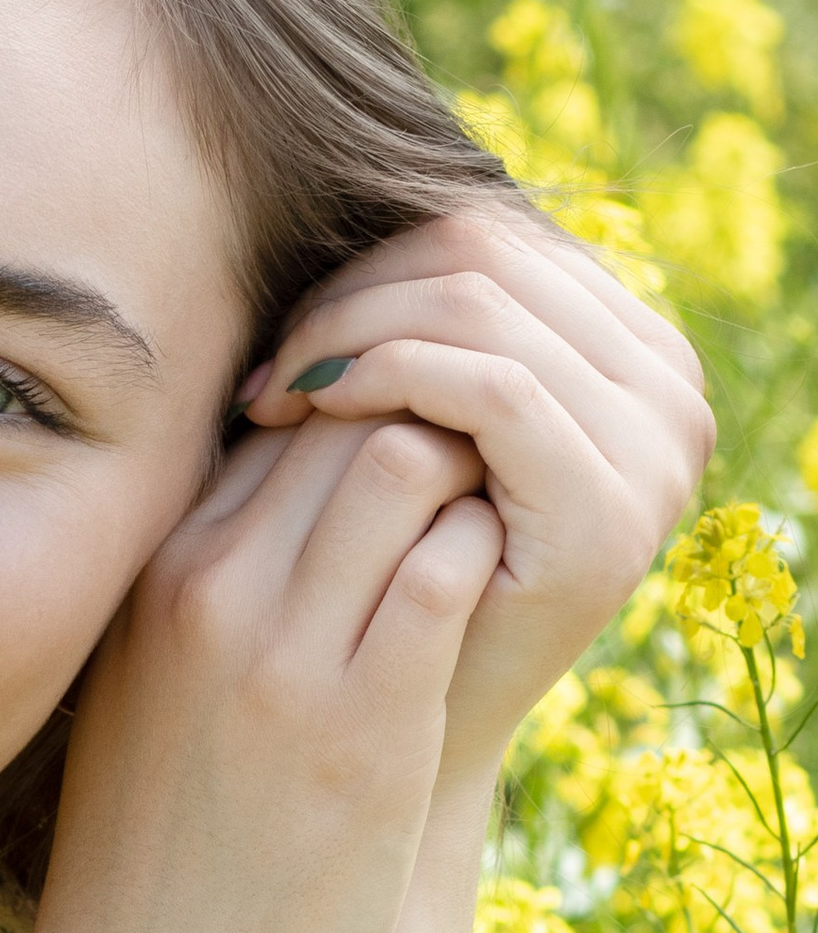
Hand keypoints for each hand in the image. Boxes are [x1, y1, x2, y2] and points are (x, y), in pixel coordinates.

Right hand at [15, 206, 710, 932]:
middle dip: (418, 420)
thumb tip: (282, 507)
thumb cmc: (151, 863)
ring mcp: (284, 657)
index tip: (393, 468)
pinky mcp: (366, 726)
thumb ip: (196, 596)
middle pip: (340, 415)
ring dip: (464, 476)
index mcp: (146, 582)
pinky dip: (487, 557)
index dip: (347, 417)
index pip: (265, 418)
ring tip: (481, 531)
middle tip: (465, 480)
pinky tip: (492, 603)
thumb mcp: (138, 699)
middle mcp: (204, 597)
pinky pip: (449, 568)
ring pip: (402, 462)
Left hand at [241, 205, 712, 788]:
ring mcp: (653, 448)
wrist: (400, 749)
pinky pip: (487, 385)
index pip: (490, 235)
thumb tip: (323, 183)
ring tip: (270, 393)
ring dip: (350, 333)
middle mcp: (668, 387)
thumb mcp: (406, 439)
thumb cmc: (382, 590)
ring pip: (478, 304)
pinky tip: (303, 410)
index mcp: (632, 353)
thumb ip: (415, 335)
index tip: (279, 333)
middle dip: (353, 294)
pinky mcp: (612, 505)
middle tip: (263, 366)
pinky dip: (383, 376)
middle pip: (484, 252)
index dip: (370, 264)